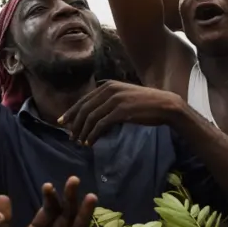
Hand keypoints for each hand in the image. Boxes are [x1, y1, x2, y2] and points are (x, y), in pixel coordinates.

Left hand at [58, 81, 182, 145]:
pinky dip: (93, 135)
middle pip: (84, 108)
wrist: (165, 105)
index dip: (71, 112)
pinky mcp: (121, 112)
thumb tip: (95, 114)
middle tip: (70, 136)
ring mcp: (115, 100)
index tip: (62, 122)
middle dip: (75, 124)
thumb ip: (110, 100)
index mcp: (108, 84)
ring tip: (80, 142)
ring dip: (83, 132)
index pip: (84, 99)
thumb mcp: (125, 95)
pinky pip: (101, 125)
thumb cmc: (146, 103)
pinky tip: (90, 142)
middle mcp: (109, 89)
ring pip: (90, 118)